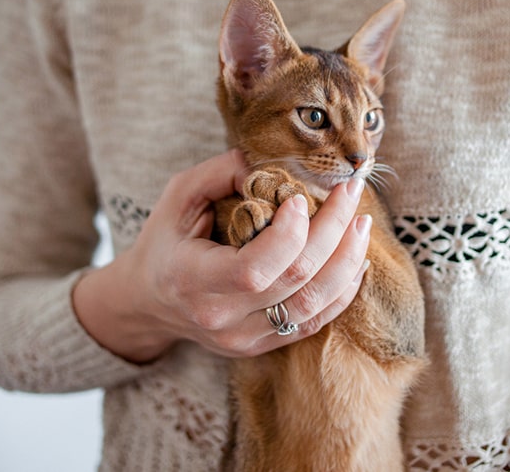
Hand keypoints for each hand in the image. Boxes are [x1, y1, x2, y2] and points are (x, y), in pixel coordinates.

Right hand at [73, 150, 370, 362]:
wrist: (148, 302)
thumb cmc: (165, 242)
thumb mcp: (178, 197)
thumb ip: (221, 174)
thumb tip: (276, 164)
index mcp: (192, 281)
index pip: (254, 269)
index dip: (290, 233)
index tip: (302, 196)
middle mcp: (222, 318)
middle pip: (296, 282)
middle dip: (333, 232)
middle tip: (351, 193)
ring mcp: (245, 338)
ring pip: (315, 306)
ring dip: (347, 260)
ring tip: (361, 223)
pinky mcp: (263, 345)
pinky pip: (315, 322)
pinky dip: (344, 290)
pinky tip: (356, 259)